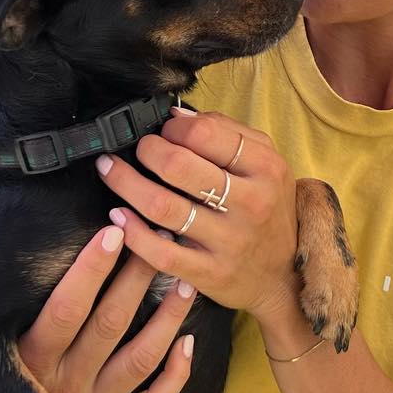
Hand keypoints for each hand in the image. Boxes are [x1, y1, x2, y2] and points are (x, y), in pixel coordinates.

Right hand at [0, 226, 197, 392]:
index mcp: (29, 361)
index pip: (65, 309)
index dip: (90, 271)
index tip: (112, 232)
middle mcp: (64, 384)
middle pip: (110, 324)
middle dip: (137, 279)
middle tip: (160, 239)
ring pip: (140, 358)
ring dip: (167, 320)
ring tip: (187, 283)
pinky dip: (176, 375)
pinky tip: (190, 342)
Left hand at [96, 108, 300, 325]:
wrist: (281, 276)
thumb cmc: (267, 210)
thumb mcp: (266, 165)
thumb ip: (229, 133)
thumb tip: (177, 116)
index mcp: (265, 168)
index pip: (206, 134)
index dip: (174, 128)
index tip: (164, 131)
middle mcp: (251, 203)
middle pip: (179, 166)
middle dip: (147, 150)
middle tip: (138, 150)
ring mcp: (230, 241)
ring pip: (163, 206)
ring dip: (126, 184)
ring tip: (110, 171)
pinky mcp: (210, 273)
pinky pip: (160, 252)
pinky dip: (132, 231)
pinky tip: (118, 217)